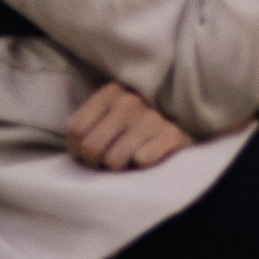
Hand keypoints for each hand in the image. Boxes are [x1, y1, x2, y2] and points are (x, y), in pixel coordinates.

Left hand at [64, 81, 191, 169]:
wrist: (183, 115)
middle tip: (107, 160)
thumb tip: (74, 145)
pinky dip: (142, 163)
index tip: (86, 153)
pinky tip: (147, 156)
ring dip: (120, 166)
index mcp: (111, 92)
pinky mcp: (172, 134)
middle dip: (96, 162)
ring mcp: (152, 117)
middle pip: (92, 148)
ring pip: (114, 161)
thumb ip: (88, 121)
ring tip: (128, 158)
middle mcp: (130, 102)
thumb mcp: (111, 110)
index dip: (77, 149)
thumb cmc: (136, 120)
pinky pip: (143, 160)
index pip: (76, 130)